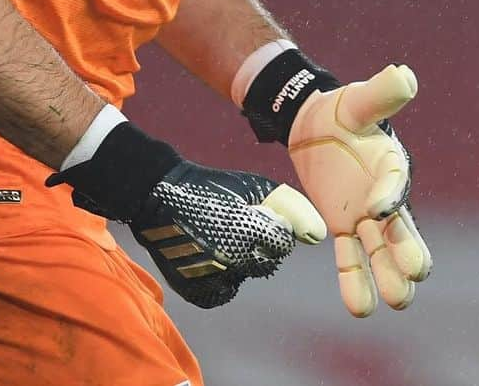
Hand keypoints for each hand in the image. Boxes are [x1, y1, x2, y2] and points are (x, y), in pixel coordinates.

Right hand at [127, 162, 325, 308]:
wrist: (159, 197)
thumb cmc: (211, 187)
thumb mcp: (253, 186)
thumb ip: (290, 207)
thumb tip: (319, 236)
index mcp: (250, 229)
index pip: (283, 243)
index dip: (273, 226)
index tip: (256, 214)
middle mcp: (233, 258)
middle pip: (268, 262)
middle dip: (261, 245)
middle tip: (237, 224)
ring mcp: (214, 278)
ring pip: (246, 275)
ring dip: (241, 260)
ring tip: (219, 235)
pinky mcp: (198, 291)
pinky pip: (225, 289)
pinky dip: (223, 275)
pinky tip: (210, 253)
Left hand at [287, 64, 431, 316]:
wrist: (314, 124)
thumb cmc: (342, 110)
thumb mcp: (357, 101)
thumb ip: (381, 93)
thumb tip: (404, 75)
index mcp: (392, 167)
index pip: (395, 187)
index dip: (388, 198)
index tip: (375, 209)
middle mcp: (386, 199)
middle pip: (404, 234)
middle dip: (408, 255)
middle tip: (411, 277)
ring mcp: (365, 219)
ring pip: (381, 255)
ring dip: (388, 277)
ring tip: (394, 301)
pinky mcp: (343, 229)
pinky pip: (351, 260)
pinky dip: (355, 282)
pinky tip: (360, 308)